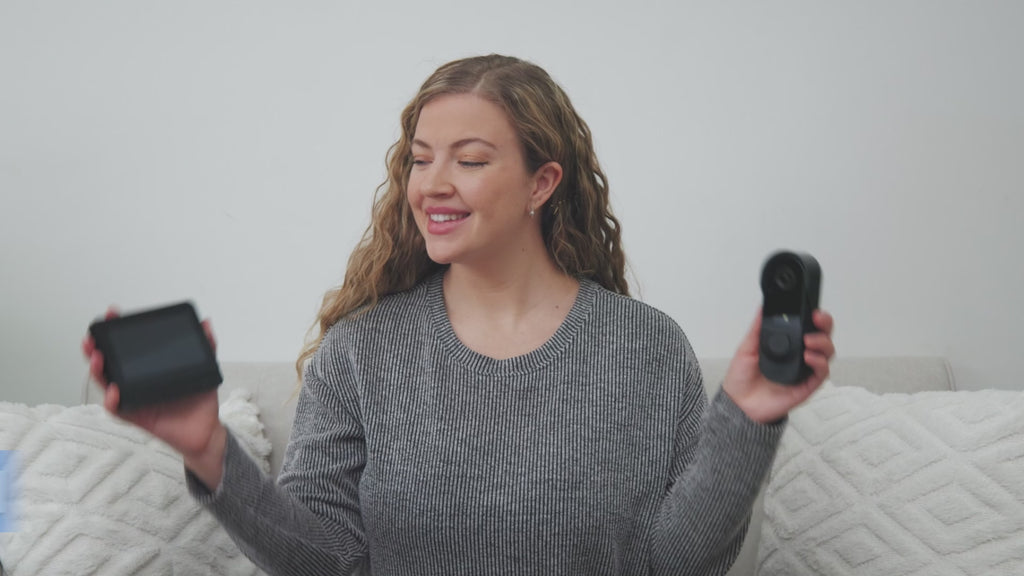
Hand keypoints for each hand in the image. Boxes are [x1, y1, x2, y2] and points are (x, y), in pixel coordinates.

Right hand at [83, 307, 226, 487]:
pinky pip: (118, 409)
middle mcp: (136, 381)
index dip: (117, 330)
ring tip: (97, 357)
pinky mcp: (136, 417)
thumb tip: (206, 324)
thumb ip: (206, 346)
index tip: (113, 313)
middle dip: (96, 347)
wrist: (206, 430)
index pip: (127, 346)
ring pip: (106, 383)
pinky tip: (114, 389)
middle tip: (93, 336)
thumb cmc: (199, 400)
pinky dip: (112, 400)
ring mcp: (134, 399)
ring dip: (97, 370)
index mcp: (147, 368)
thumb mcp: (204, 369)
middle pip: (108, 362)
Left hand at [722, 309, 834, 423]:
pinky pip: (821, 373)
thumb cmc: (742, 378)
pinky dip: (819, 363)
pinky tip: (809, 358)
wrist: (739, 404)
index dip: (815, 317)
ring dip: (822, 343)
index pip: (808, 326)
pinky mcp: (807, 386)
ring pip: (827, 353)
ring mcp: (804, 370)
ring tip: (808, 341)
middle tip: (817, 320)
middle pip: (823, 336)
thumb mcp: (746, 348)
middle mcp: (799, 356)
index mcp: (787, 344)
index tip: (812, 310)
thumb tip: (762, 308)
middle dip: (825, 325)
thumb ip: (757, 329)